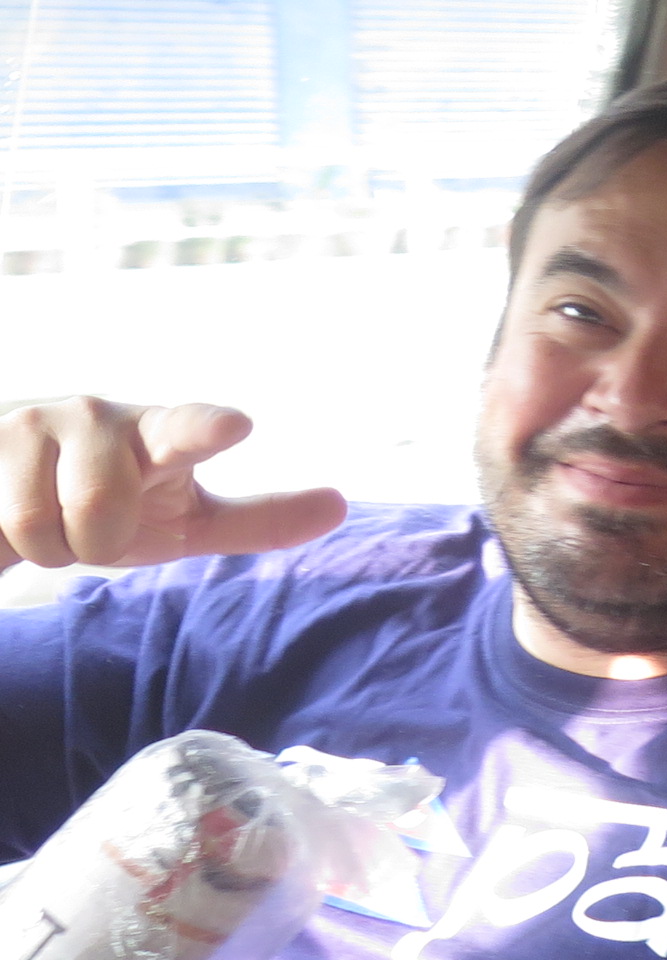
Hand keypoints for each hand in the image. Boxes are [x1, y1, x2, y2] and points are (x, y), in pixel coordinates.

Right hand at [0, 399, 346, 571]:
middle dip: (96, 539)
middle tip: (98, 525)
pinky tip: (12, 511)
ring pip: (43, 525)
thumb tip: (340, 506)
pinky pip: (1, 526)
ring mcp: (33, 423)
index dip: (204, 428)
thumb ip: (258, 518)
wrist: (18, 492)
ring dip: (51, 544)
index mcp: (160, 433)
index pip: (186, 429)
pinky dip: (13, 542)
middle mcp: (99, 415)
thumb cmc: (119, 501)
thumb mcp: (186, 518)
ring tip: (55, 518)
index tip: (235, 426)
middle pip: (101, 507)